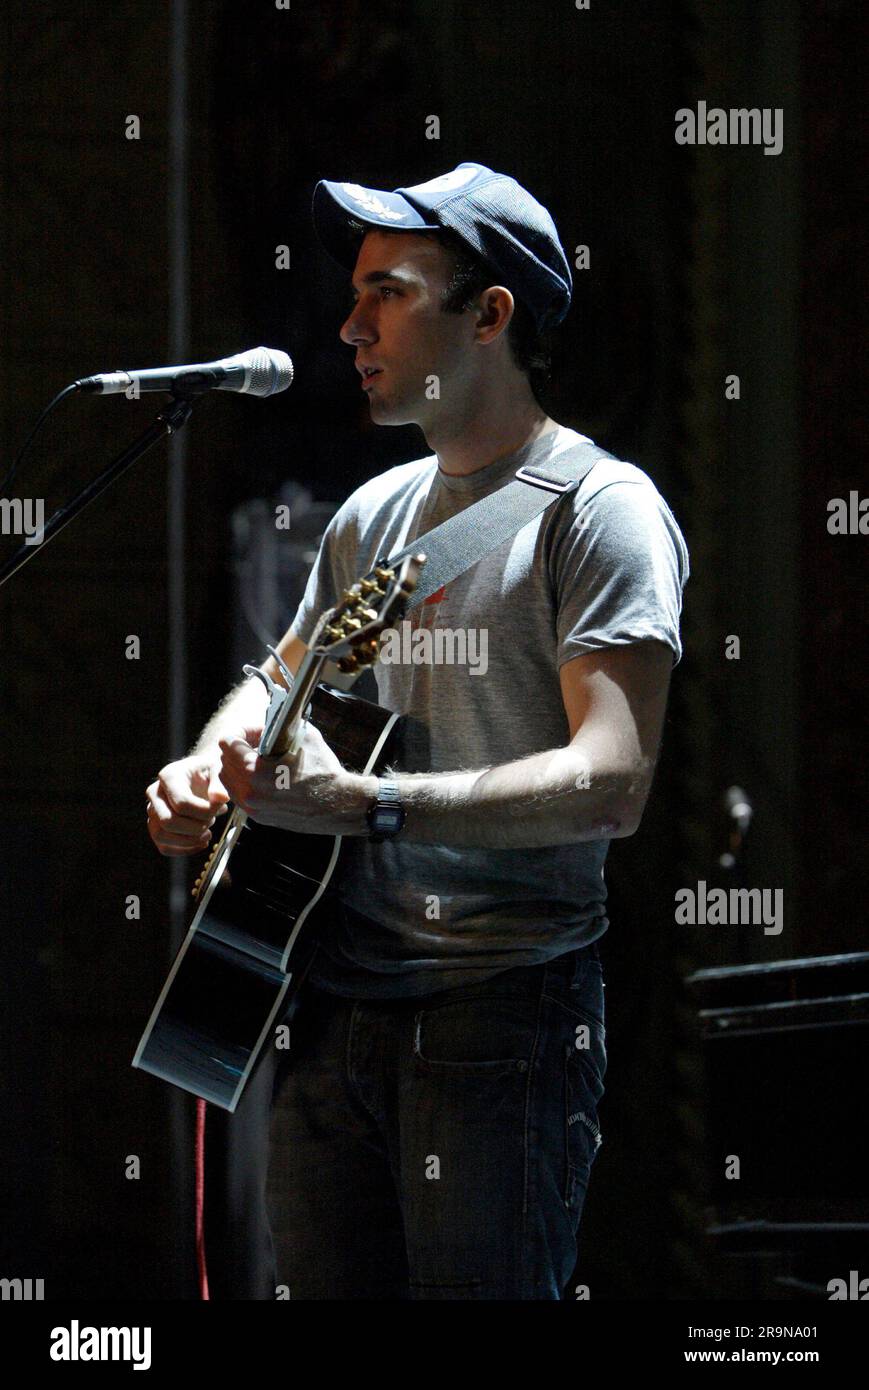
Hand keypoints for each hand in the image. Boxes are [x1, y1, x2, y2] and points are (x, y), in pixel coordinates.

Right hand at [146, 747, 235, 857]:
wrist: (204, 774)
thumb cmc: (210, 771)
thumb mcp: (218, 770)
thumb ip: (219, 784)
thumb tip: (221, 798)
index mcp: (168, 776)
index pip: (182, 804)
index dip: (205, 812)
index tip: (222, 808)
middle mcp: (155, 793)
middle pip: (167, 822)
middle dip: (195, 828)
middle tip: (212, 821)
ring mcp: (153, 810)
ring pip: (160, 836)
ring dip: (188, 841)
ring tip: (208, 834)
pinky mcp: (156, 825)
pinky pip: (163, 846)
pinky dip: (184, 850)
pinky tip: (202, 843)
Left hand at [217, 719, 360, 834]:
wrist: (340, 805)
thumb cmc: (325, 774)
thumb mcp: (304, 739)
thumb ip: (281, 727)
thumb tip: (272, 719)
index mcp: (254, 771)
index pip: (227, 743)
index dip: (242, 732)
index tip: (254, 732)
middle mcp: (249, 792)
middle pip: (224, 762)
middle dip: (239, 749)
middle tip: (258, 744)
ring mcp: (253, 808)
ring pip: (229, 781)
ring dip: (239, 767)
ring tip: (260, 761)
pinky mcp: (260, 818)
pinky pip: (241, 796)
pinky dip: (246, 783)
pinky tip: (266, 777)